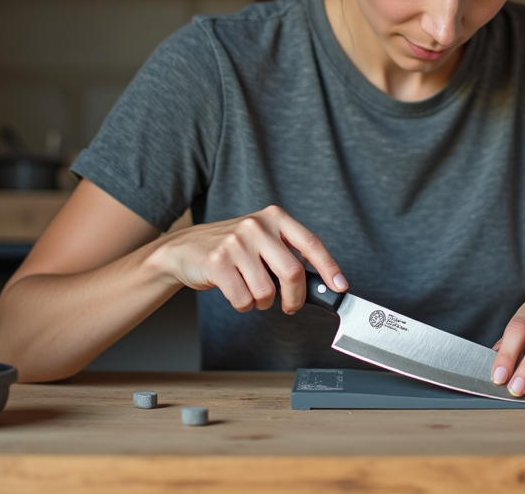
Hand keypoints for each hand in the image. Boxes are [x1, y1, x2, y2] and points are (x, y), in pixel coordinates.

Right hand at [147, 205, 345, 315]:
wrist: (184, 249)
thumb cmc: (231, 249)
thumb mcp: (262, 240)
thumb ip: (287, 254)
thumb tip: (320, 282)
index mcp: (274, 218)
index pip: (312, 244)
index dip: (330, 268)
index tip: (340, 287)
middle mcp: (257, 226)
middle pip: (293, 272)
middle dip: (295, 298)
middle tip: (290, 306)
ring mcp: (236, 243)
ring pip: (266, 291)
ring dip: (263, 303)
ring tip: (252, 292)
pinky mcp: (218, 262)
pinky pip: (243, 299)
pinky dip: (244, 305)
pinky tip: (235, 293)